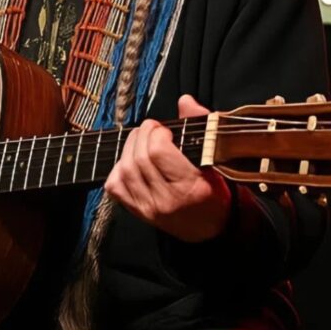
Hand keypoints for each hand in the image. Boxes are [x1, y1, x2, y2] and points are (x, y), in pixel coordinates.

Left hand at [105, 95, 231, 242]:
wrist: (212, 227)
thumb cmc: (216, 191)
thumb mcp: (215, 158)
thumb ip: (201, 126)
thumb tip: (185, 101)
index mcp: (191, 186)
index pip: (158, 151)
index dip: (157, 133)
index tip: (165, 129)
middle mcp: (168, 200)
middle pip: (139, 158)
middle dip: (142, 135)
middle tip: (152, 130)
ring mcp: (150, 209)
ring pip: (124, 169)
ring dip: (129, 148)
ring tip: (142, 142)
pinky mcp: (139, 213)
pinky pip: (115, 186)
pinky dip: (117, 169)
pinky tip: (131, 163)